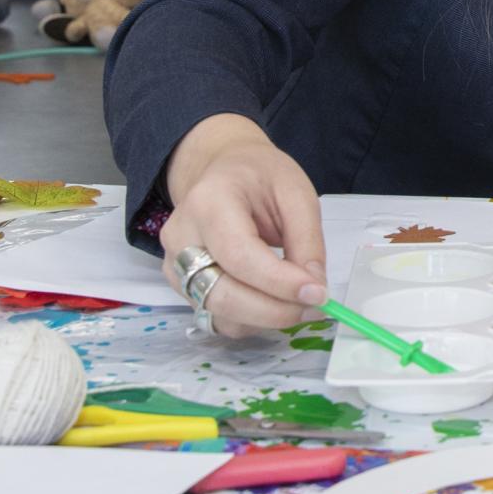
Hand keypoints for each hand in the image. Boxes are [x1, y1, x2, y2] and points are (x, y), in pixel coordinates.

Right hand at [159, 113, 328, 337]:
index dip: (279, 282)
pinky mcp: (180, 286)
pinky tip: (275, 304)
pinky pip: (216, 318)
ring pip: (218, 312)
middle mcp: (181, 237)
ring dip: (265, 319)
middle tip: (316, 308)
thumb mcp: (296, 193)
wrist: (223, 172)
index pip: (239, 256)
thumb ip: (307, 240)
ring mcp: (174, 265)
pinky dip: (251, 321)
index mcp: (209, 202)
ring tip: (300, 305)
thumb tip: (314, 289)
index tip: (318, 295)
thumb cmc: (260, 177)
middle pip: (222, 294)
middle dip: (274, 310)